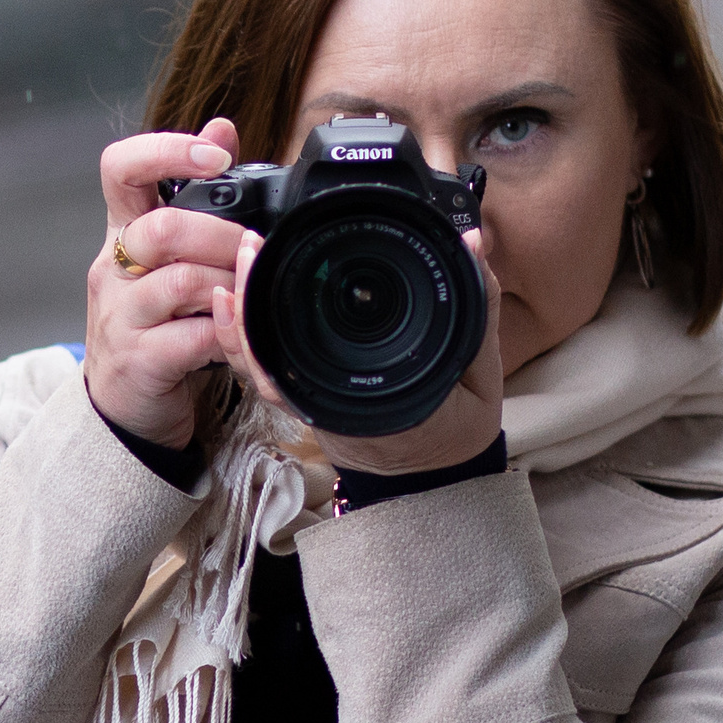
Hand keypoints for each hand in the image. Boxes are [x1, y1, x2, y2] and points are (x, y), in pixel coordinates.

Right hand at [84, 118, 244, 450]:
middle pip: (162, 229)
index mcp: (123, 232)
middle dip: (223, 236)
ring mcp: (120, 317)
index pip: (120, 168)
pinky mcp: (137, 361)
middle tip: (253, 251)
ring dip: (230, 286)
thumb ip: (197, 197)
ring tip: (249, 296)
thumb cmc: (157, 324)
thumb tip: (223, 125)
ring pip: (180, 283)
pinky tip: (237, 336)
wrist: (124, 406)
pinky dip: (227, 334)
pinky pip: (191, 339)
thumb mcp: (172, 256)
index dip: (165, 150)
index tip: (215, 157)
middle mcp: (114, 269)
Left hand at [214, 225, 508, 478]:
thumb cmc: (457, 430)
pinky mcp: (305, 400)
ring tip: (244, 260)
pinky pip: (265, 369)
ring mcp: (310, 404)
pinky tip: (240, 300)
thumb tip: (470, 242)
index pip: (311, 355)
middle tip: (252, 247)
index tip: (277, 257)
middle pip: (268, 352)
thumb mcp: (483, 371)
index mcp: (370, 401)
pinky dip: (247, 335)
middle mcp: (328, 404)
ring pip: (258, 361)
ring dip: (244, 312)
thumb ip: (479, 307)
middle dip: (253, 295)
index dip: (283, 307)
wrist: (432, 480)